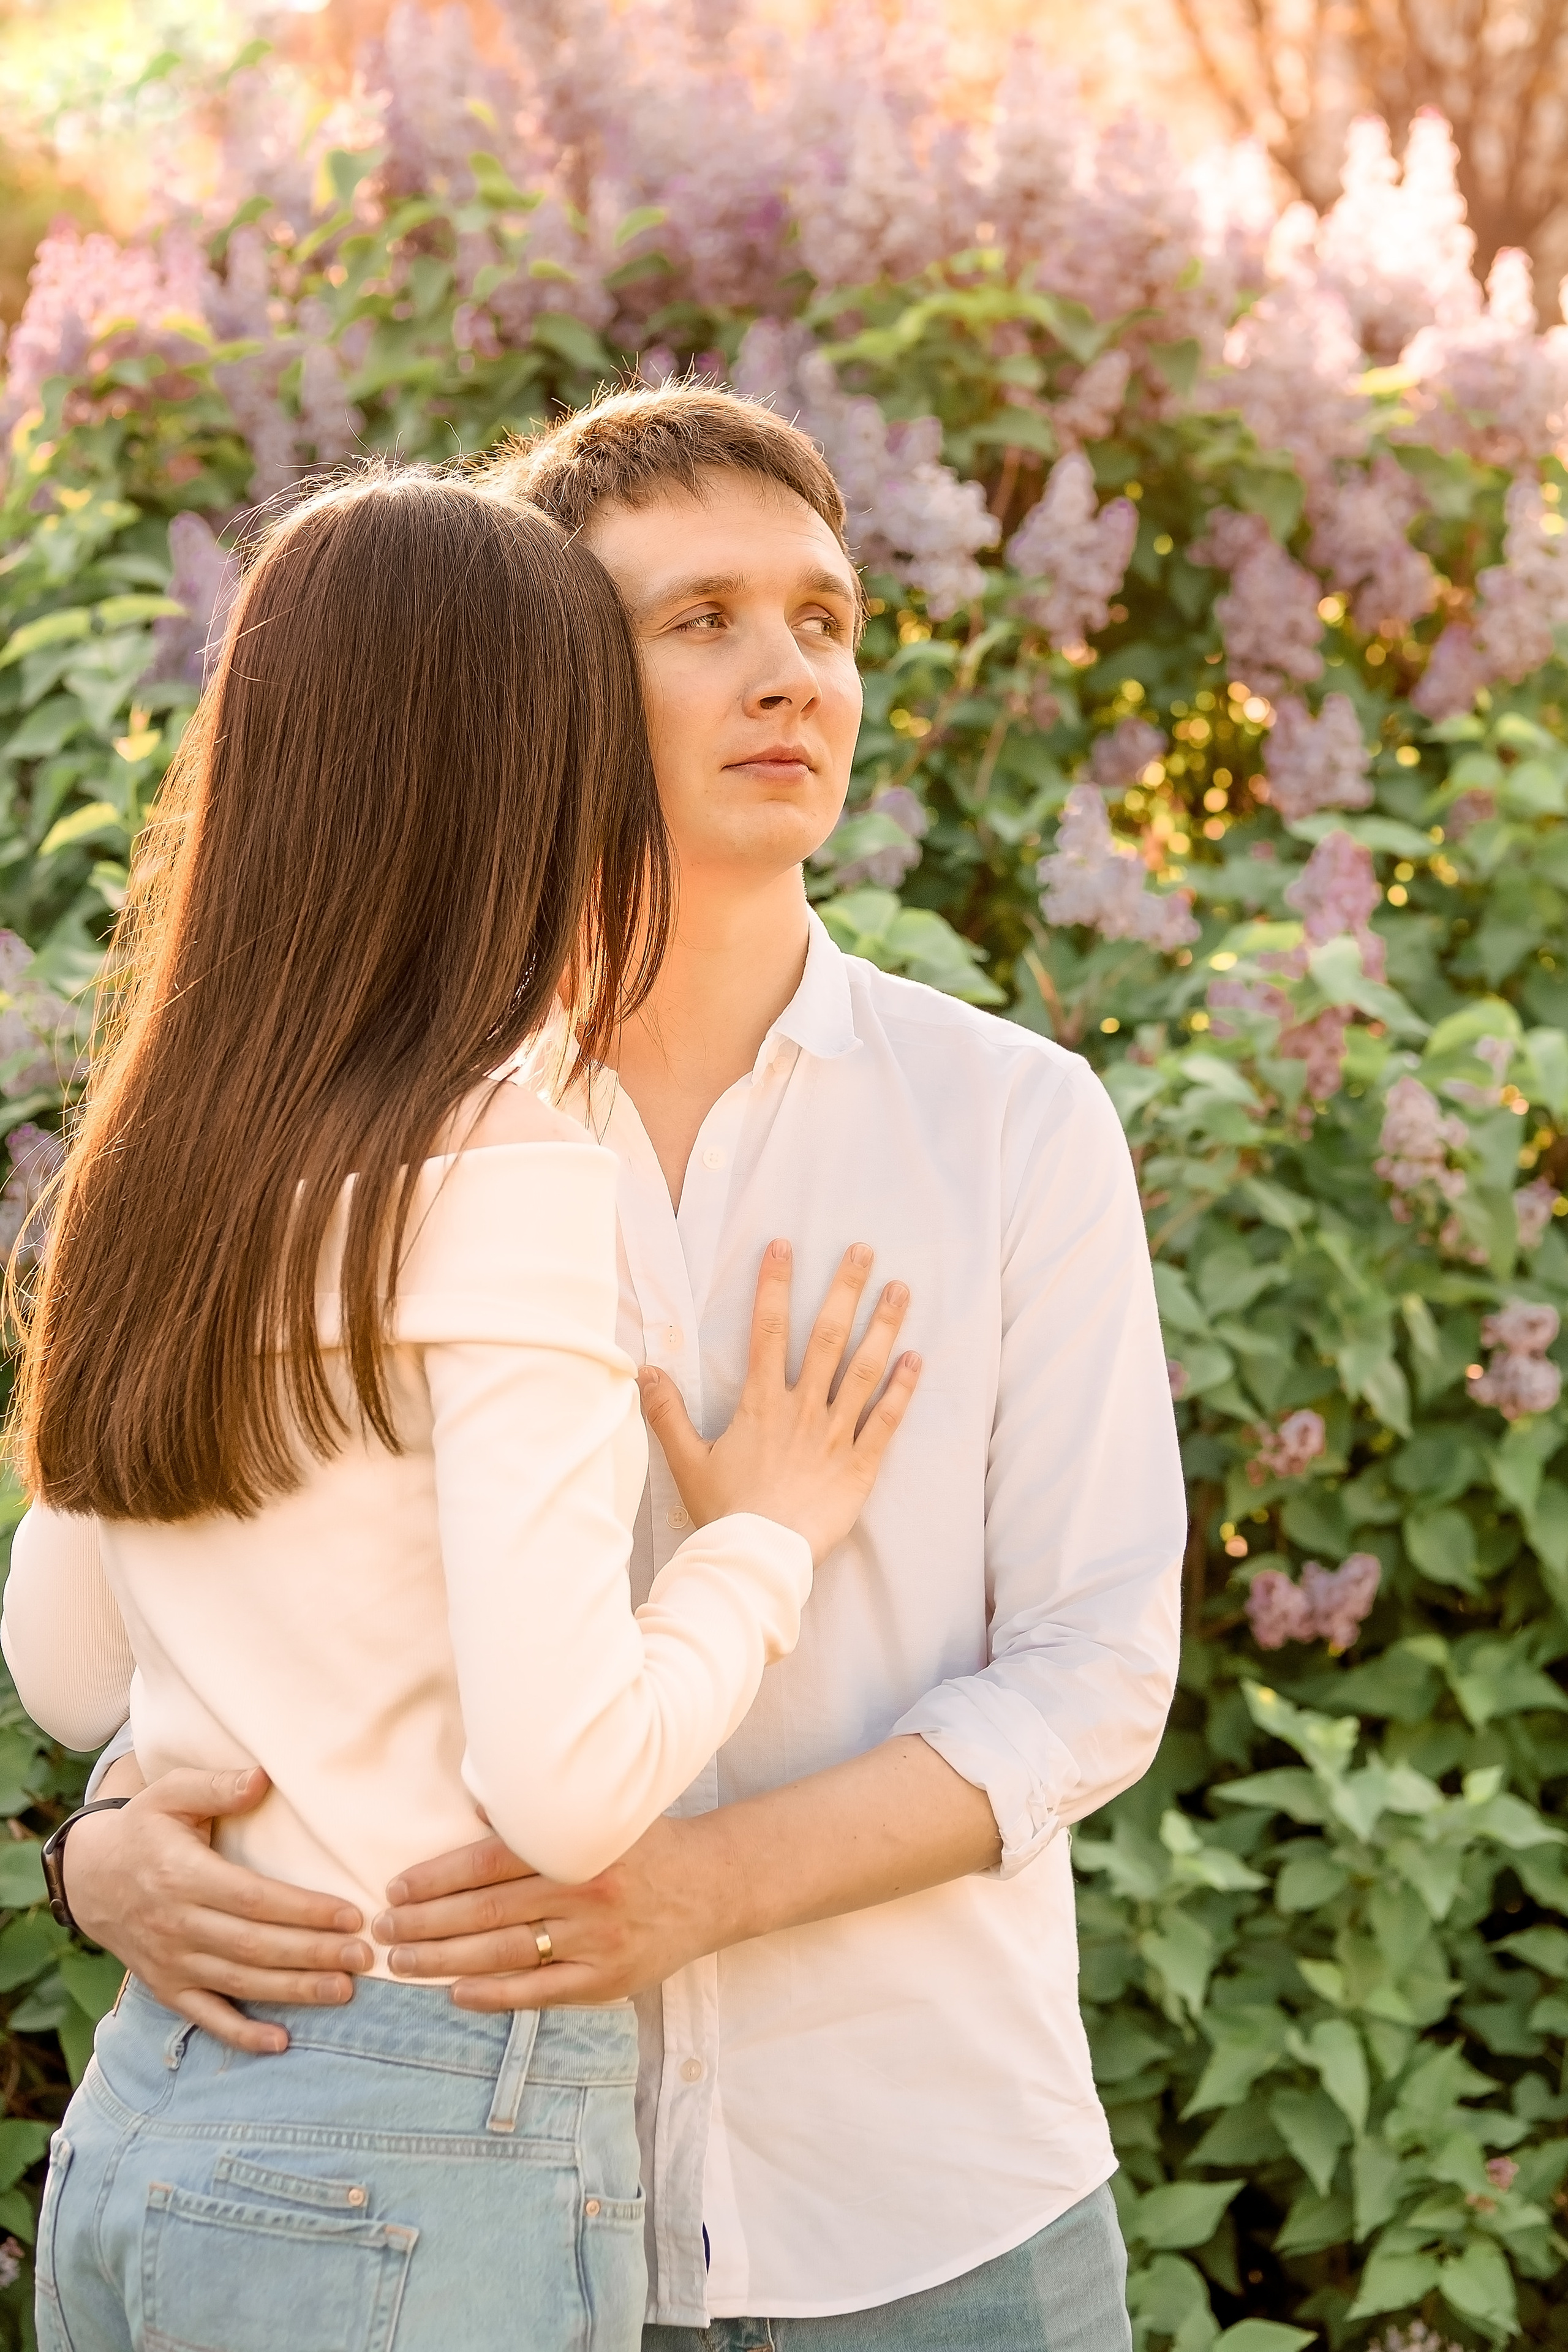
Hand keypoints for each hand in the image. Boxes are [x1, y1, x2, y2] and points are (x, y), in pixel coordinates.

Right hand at [63, 1766, 372, 2054]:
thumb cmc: (143, 1829)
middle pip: (255, 1946)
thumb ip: (216, 1786)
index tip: (350, 1916)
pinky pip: (205, 2016)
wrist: (89, 1877)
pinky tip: (281, 2042)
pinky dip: (241, 2033)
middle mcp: (176, 1925)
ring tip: (344, 1990)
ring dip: (294, 1991)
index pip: (254, 1899)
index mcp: (183, 1876)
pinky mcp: (165, 1987)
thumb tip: (261, 1779)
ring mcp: (170, 1962)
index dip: (304, 1910)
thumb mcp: (170, 1793)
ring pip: (239, 1982)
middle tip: (364, 1956)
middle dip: (313, 1954)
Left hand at [375, 1816, 708, 2008]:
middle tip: (381, 1929)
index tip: (395, 1886)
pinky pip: (538, 1992)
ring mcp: (596, 1941)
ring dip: (444, 1960)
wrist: (711, 1886)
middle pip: (487, 1912)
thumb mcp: (598, 1816)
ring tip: (401, 1962)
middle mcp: (585, 1892)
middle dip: (425, 1922)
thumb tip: (471, 1803)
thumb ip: (538, 1818)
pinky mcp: (607, 1981)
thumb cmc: (642, 1845)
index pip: (489, 1862)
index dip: (437, 1877)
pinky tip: (455, 1992)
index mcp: (575, 1846)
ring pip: (504, 1954)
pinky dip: (492, 1994)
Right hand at [638, 1240, 919, 1565]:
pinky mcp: (860, 1465)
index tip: (783, 1246)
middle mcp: (802, 1409)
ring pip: (863, 1371)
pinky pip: (885, 1420)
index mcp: (760, 1403)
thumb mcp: (687, 1461)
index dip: (775, 1286)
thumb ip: (667, 1413)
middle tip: (862, 1251)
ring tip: (901, 1290)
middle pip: (827, 1338)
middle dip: (844, 1290)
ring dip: (883, 1327)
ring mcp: (834, 1435)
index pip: (767, 1331)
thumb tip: (644, 1370)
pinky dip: (902, 1389)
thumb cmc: (723, 1511)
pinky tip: (916, 1358)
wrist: (759, 1557)